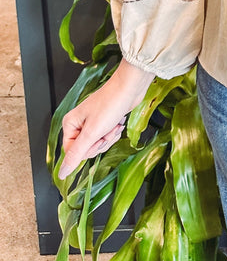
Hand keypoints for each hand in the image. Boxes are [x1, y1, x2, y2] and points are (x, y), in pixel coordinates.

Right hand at [59, 58, 153, 176]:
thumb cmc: (111, 103)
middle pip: (86, 149)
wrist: (130, 87)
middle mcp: (79, 124)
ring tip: (114, 124)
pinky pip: (106, 137)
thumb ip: (76, 154)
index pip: (72, 152)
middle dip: (101, 142)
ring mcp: (92, 123)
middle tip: (107, 130)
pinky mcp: (104, 122)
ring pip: (98, 144)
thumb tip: (61, 173)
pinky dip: (114, 132)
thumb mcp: (92, 132)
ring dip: (109, 137)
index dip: (87, 150)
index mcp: (70, 124)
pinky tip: (119, 122)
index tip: (98, 140)